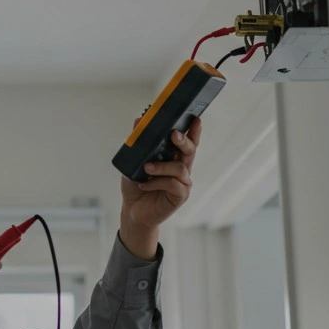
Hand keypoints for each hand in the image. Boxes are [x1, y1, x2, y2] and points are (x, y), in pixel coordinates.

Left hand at [119, 116, 201, 236]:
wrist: (132, 210)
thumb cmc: (136, 184)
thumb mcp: (133, 161)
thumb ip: (138, 142)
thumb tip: (139, 120)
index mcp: (174, 157)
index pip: (187, 142)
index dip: (193, 130)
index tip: (195, 118)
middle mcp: (181, 168)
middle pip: (190, 151)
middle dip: (184, 140)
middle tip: (173, 134)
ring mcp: (182, 182)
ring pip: (179, 168)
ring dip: (162, 166)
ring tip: (146, 168)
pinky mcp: (180, 196)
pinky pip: (173, 184)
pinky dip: (157, 182)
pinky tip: (144, 184)